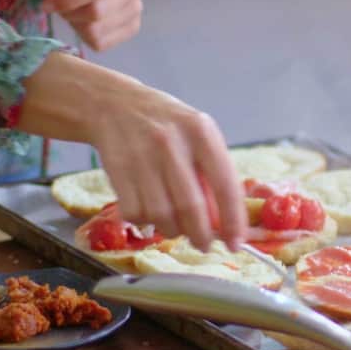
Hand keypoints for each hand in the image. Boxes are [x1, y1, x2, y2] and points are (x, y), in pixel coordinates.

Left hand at [42, 0, 146, 51]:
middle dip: (70, 13)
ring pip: (96, 31)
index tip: (46, 4)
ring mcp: (137, 8)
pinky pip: (101, 43)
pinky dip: (84, 35)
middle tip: (58, 6)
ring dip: (76, 23)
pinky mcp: (133, 27)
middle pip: (96, 12)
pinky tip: (83, 20)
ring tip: (73, 9)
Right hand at [93, 90, 246, 249]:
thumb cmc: (167, 126)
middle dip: (201, 236)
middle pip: (191, 207)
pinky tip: (150, 212)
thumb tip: (224, 224)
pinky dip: (146, 222)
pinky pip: (136, 213)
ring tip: (176, 225)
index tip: (235, 243)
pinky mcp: (117, 169)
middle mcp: (172, 143)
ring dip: (172, 231)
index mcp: (201, 132)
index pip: (225, 185)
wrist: (116, 105)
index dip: (232, 221)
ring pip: (162, 215)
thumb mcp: (198, 137)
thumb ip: (213, 175)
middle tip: (204, 245)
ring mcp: (142, 156)